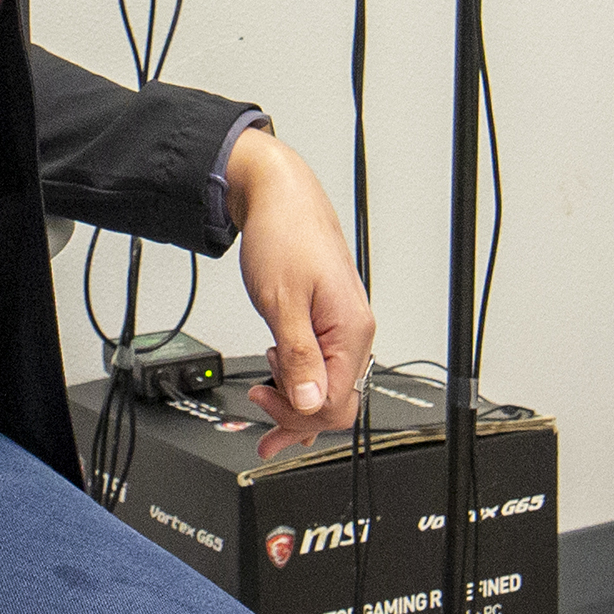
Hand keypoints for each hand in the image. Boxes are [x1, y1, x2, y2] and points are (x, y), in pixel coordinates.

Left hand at [226, 126, 372, 460]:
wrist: (281, 199)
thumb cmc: (283, 237)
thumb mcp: (282, 303)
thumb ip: (299, 358)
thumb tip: (311, 404)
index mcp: (351, 329)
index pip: (337, 401)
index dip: (298, 414)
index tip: (264, 401)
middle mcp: (354, 332)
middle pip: (336, 400)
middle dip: (297, 413)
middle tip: (258, 403)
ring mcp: (343, 328)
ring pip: (329, 385)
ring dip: (296, 400)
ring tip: (262, 399)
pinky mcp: (329, 323)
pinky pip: (323, 366)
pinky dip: (300, 382)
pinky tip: (281, 385)